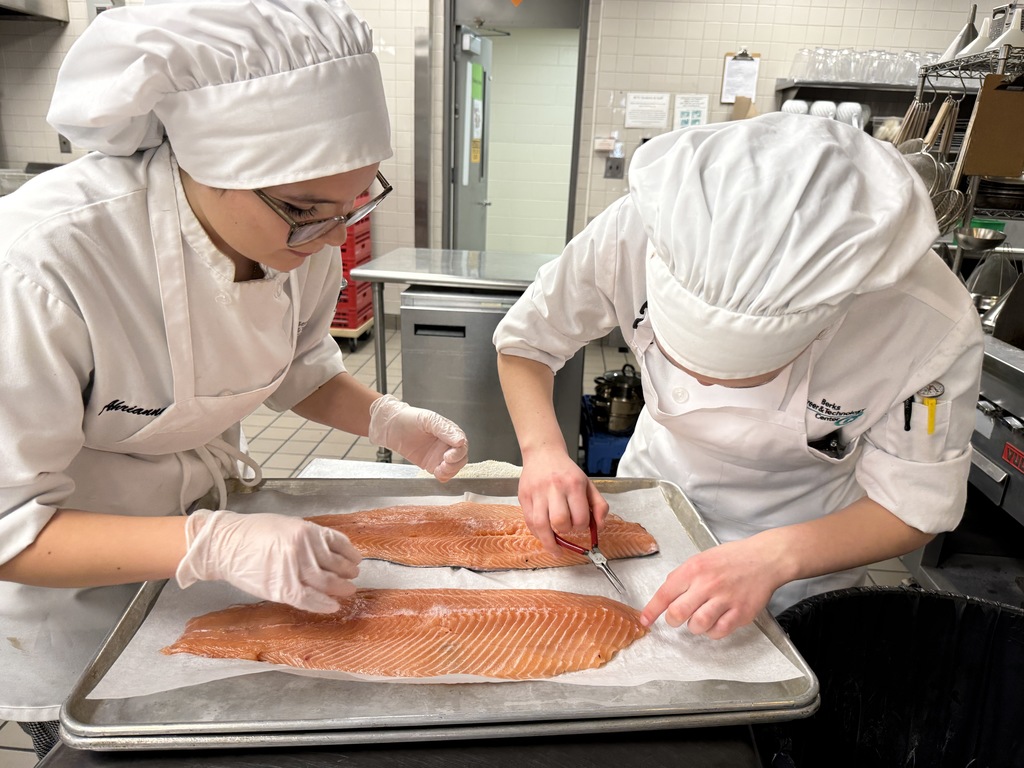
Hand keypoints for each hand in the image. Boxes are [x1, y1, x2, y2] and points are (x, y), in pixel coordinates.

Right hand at [175, 509, 361, 612]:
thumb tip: (330, 553)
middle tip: (353, 577)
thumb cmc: (253, 533)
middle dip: (348, 572)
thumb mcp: (287, 526)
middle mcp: (304, 548)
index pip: (338, 543)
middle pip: (336, 564)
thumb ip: (308, 539)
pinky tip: (332, 606)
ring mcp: (294, 568)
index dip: (350, 554)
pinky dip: (323, 604)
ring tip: (347, 590)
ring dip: (340, 587)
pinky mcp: (282, 588)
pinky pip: (309, 599)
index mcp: (307, 530)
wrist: (225, 545)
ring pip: (326, 582)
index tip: (356, 560)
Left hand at [368, 395, 467, 481]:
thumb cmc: (409, 418)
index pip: (462, 444)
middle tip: (444, 464)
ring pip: (454, 467)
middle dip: (455, 464)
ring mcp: (439, 454)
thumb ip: (444, 430)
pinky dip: (443, 477)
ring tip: (439, 470)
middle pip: (461, 458)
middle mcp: (447, 443)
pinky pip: (443, 474)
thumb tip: (460, 440)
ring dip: (450, 471)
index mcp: (449, 431)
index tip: (448, 456)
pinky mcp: (431, 464)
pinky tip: (437, 474)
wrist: (391, 426)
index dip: (458, 452)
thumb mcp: (428, 420)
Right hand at [518, 448, 608, 554]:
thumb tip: (599, 527)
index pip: (580, 517)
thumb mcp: (588, 484)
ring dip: (549, 541)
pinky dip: (537, 534)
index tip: (581, 526)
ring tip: (555, 548)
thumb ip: (599, 505)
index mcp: (574, 484)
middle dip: (566, 531)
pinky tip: (544, 536)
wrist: (543, 453)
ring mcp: (537, 493)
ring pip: (540, 525)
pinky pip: (529, 522)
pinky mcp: (524, 497)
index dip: (582, 527)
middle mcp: (554, 488)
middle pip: (560, 521)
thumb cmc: (566, 471)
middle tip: (567, 529)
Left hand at [640, 537, 783, 638]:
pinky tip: (715, 622)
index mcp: (694, 569)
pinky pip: (718, 632)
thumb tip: (666, 594)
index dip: (651, 610)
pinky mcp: (740, 613)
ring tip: (699, 618)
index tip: (645, 620)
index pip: (665, 593)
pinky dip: (712, 631)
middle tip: (677, 618)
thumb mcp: (701, 558)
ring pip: (697, 625)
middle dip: (673, 620)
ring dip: (694, 627)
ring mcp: (725, 599)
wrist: (764, 558)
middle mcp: (708, 584)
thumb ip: (683, 576)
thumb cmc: (733, 558)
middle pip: (678, 613)